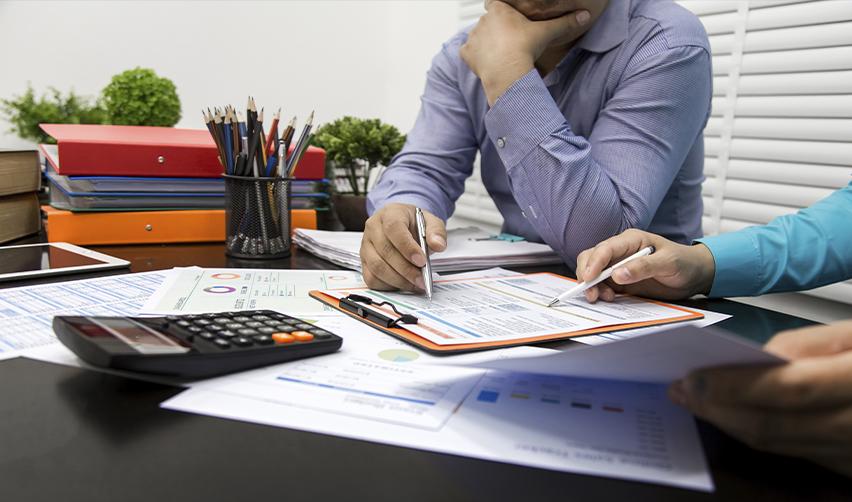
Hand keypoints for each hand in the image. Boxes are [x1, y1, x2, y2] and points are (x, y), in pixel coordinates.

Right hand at [360, 203, 446, 290]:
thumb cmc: (413, 223)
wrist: (401, 225)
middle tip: (422, 280)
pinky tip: (403, 284)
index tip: (422, 261)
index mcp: (389, 213)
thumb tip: (438, 245)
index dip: (407, 247)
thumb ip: (436, 231)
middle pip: (385, 251)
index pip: (394, 228)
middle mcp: (373, 228)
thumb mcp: (430, 221)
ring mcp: (366, 246)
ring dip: (398, 280)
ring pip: (377, 267)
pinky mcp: (364, 261)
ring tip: (415, 284)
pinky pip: (371, 278)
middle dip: (406, 269)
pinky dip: (388, 285)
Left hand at [460, 0, 590, 104]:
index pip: (497, 4)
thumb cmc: (525, 49)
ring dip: (485, 44)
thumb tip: (585, 16)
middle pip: (488, 22)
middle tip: (509, 43)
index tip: (511, 23)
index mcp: (499, 9)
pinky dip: (475, 59)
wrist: (507, 71)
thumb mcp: (547, 33)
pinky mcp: (466, 54)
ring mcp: (473, 37)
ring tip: (500, 55)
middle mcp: (482, 20)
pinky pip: (468, 54)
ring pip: (478, 38)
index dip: (504, 14)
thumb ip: (565, 23)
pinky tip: (486, 64)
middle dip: (497, 31)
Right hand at [575, 229, 715, 302]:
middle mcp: (620, 251)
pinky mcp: (620, 280)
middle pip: (592, 257)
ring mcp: (618, 266)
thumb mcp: (669, 263)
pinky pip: (602, 285)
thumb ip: (644, 267)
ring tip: (604, 298)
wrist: (694, 275)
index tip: (589, 278)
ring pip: (593, 272)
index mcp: (631, 240)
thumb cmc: (684, 262)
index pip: (605, 248)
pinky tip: (609, 298)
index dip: (594, 262)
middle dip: (587, 274)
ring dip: (593, 285)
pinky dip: (599, 292)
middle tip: (591, 293)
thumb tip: (617, 274)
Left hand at [668, 320, 851, 476]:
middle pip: (774, 427)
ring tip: (697, 401)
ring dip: (730, 423)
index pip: (787, 390)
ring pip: (779, 445)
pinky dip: (760, 433)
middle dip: (717, 409)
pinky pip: (797, 452)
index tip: (692, 377)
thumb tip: (755, 359)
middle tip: (681, 390)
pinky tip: (734, 415)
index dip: (733, 386)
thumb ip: (806, 344)